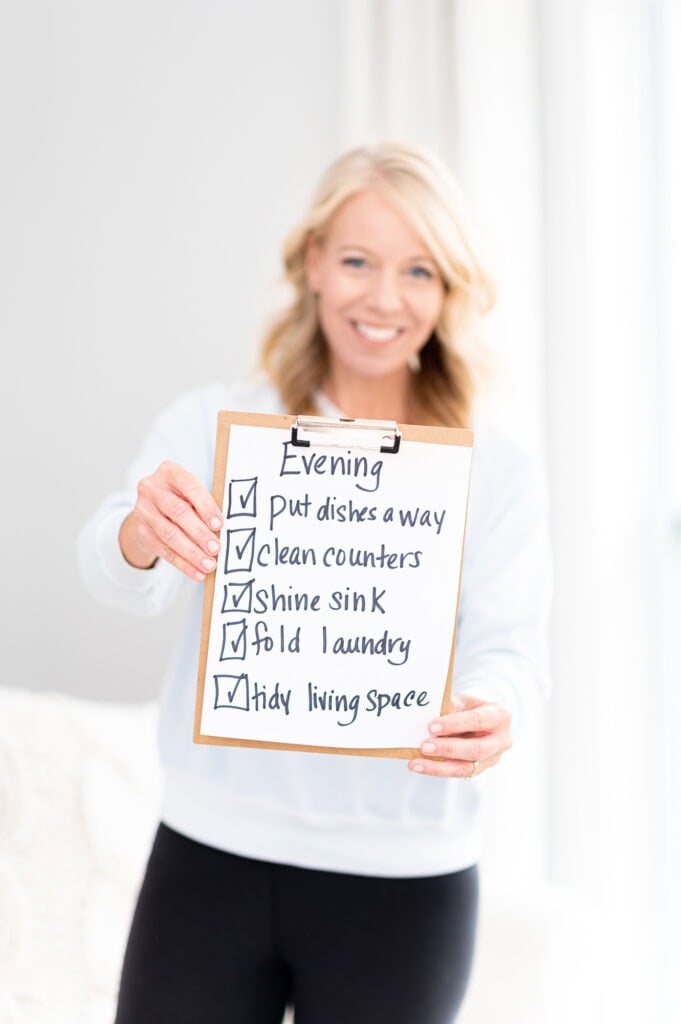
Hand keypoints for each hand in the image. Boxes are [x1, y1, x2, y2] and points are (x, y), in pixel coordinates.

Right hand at [119, 461, 222, 580]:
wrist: (153, 507)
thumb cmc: (184, 498)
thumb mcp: (193, 493)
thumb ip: (206, 505)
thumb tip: (224, 530)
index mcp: (170, 472)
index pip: (190, 486)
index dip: (205, 506)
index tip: (219, 525)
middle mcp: (152, 488)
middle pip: (178, 512)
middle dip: (199, 533)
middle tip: (216, 549)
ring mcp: (143, 509)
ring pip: (169, 534)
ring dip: (191, 552)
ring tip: (209, 564)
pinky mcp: (141, 531)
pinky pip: (163, 550)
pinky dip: (182, 564)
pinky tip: (197, 572)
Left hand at [408, 694, 511, 777]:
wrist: (481, 720)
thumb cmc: (471, 708)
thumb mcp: (464, 701)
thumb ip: (451, 707)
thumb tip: (431, 715)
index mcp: (499, 716)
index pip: (478, 721)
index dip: (456, 724)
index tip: (432, 727)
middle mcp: (501, 740)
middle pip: (476, 749)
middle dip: (448, 749)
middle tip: (424, 747)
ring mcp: (493, 758)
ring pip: (467, 768)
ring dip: (439, 767)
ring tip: (416, 763)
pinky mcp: (481, 769)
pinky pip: (458, 773)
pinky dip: (438, 770)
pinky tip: (420, 766)